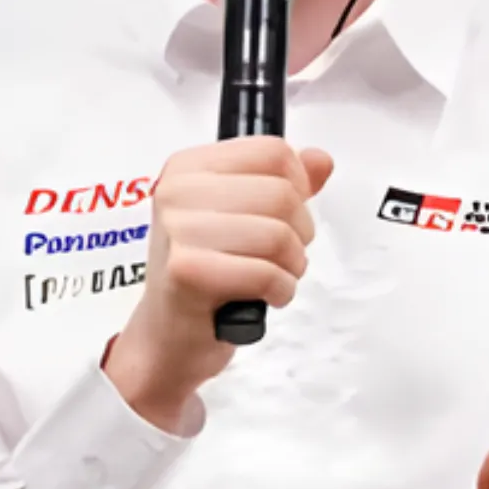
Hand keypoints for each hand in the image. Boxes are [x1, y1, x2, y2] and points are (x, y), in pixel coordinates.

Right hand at [105, 136, 333, 429]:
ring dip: (292, 264)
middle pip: (282, 193)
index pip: (273, 152)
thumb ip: (282, 184)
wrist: (168, 336)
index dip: (299, 186)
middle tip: (283, 255)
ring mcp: (178, 228)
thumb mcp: (241, 217)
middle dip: (300, 232)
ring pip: (278, 232)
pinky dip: (280, 289)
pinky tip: (267, 296)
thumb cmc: (204, 275)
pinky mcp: (186, 270)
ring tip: (274, 276)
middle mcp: (177, 190)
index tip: (287, 214)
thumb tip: (320, 160)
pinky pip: (265, 271)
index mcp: (189, 166)